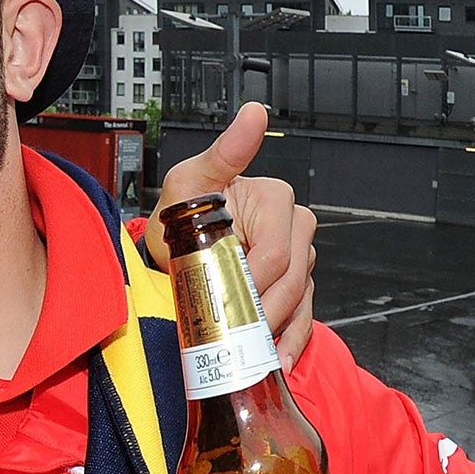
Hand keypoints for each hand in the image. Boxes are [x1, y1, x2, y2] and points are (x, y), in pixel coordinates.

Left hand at [148, 102, 317, 368]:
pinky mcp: (295, 286)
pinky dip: (291, 342)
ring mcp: (300, 258)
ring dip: (277, 331)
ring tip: (253, 355)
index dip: (253, 281)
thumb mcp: (188, 182)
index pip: (275, 252)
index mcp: (278, 201)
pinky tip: (279, 362)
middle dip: (261, 311)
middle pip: (290, 280)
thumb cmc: (180, 212)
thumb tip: (254, 111)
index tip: (226, 300)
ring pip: (299, 301)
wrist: (171, 246)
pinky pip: (303, 317)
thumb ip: (223, 151)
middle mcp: (297, 227)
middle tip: (231, 333)